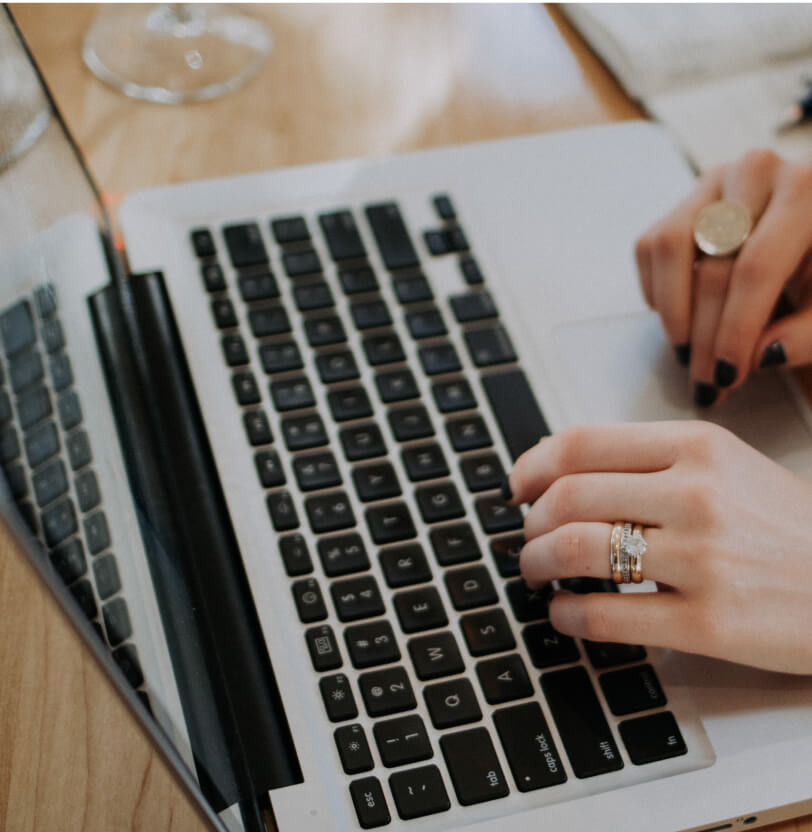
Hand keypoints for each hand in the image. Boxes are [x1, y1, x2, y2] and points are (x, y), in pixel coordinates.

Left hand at [508, 421, 811, 673]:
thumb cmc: (789, 528)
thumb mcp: (729, 466)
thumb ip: (652, 460)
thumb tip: (561, 468)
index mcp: (697, 445)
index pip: (581, 443)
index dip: (531, 466)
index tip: (517, 487)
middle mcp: (696, 493)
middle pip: (568, 497)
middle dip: (529, 522)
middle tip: (526, 537)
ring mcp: (703, 558)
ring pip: (575, 549)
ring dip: (536, 562)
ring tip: (535, 572)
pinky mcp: (709, 623)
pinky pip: (604, 615)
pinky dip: (566, 614)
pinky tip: (564, 613)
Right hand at [635, 150, 811, 406]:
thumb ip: (809, 334)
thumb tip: (761, 356)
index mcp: (806, 191)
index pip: (756, 268)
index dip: (736, 328)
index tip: (728, 374)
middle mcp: (756, 173)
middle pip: (712, 268)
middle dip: (705, 337)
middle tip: (706, 382)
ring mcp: (712, 182)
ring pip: (668, 248)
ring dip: (672, 313)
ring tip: (686, 353)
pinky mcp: (684, 200)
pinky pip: (651, 248)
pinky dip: (657, 291)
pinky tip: (680, 318)